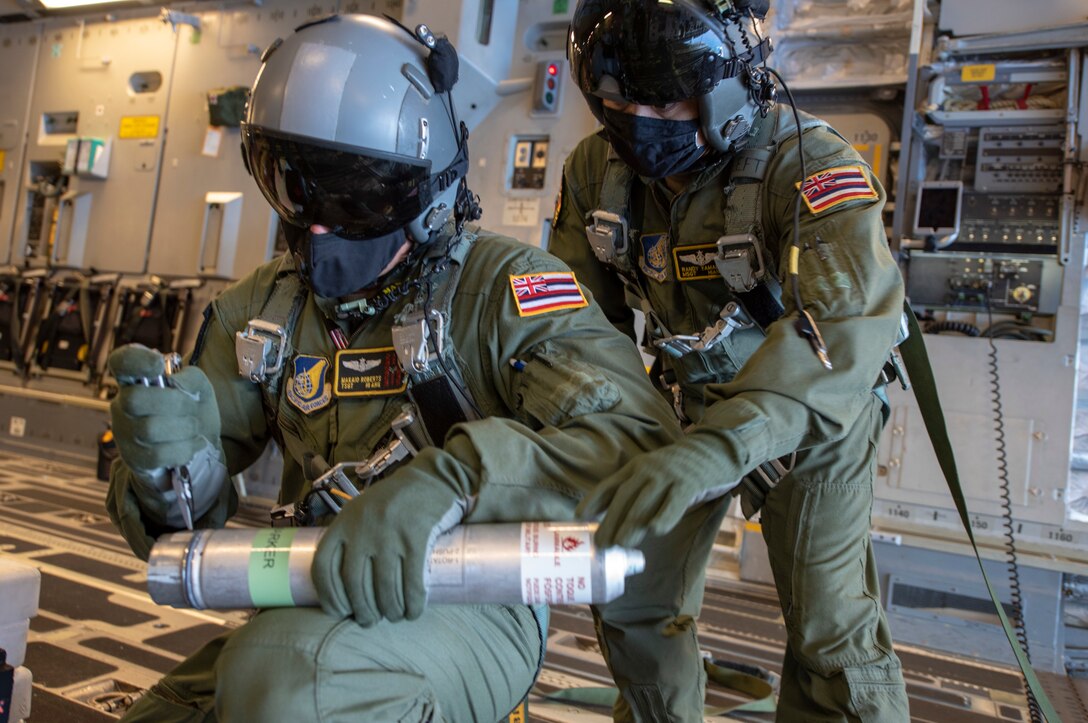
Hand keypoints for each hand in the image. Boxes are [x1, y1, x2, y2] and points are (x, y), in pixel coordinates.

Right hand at [109, 344, 225, 523]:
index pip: (121, 362)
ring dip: (184, 428)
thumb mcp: (199, 389)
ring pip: (149, 429)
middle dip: (174, 403)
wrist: (196, 448)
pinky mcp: (134, 459)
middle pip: (135, 399)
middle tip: (191, 408)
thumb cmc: (191, 412)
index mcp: (136, 381)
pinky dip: (184, 449)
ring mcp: (125, 433)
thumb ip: (192, 377)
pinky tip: (194, 444)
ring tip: (194, 428)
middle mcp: (122, 404)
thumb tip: (176, 383)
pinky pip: (158, 454)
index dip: (136, 360)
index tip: (158, 365)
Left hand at [311, 462, 465, 625]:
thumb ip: (350, 539)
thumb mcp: (361, 511)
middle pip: (355, 584)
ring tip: (395, 616)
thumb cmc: (394, 501)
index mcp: (343, 523)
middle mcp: (362, 529)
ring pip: (385, 587)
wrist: (431, 479)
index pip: (324, 568)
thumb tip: (346, 585)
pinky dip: (413, 602)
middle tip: (371, 620)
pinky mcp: (417, 538)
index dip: (330, 596)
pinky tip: (414, 611)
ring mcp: (389, 534)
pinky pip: (412, 581)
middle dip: (363, 610)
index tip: (340, 612)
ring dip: (390, 610)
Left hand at [577, 443, 739, 548]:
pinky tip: (656, 530)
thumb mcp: (655, 476)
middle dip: (610, 521)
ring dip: (632, 523)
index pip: (610, 484)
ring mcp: (668, 475)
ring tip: (621, 544)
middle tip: (601, 544)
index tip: (580, 517)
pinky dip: (664, 515)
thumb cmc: (681, 470)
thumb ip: (639, 495)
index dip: (593, 500)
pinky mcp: (689, 483)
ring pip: (645, 501)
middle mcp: (648, 469)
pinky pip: (674, 501)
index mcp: (636, 468)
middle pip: (624, 496)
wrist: (716, 449)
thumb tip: (620, 524)